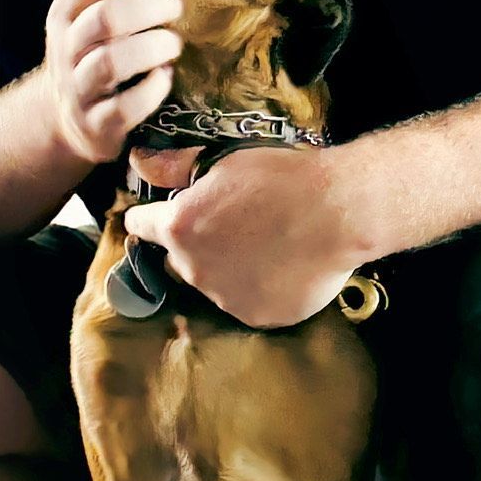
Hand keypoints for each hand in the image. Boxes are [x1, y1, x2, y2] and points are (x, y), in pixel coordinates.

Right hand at [45, 0, 182, 165]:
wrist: (68, 120)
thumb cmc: (89, 50)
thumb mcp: (84, 6)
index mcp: (65, 11)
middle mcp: (67, 48)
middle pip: (106, 18)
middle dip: (151, 8)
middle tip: (177, 8)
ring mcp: (80, 89)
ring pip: (113, 63)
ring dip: (154, 48)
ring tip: (174, 44)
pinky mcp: (99, 126)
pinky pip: (126, 108)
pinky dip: (153, 90)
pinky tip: (166, 77)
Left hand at [123, 144, 358, 327]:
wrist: (339, 211)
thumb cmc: (283, 178)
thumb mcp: (226, 163)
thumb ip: (183, 174)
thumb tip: (150, 168)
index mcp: (179, 228)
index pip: (141, 226)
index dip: (147, 217)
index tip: (154, 216)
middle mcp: (194, 269)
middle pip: (179, 260)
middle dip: (194, 246)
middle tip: (230, 227)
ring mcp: (226, 298)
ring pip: (216, 284)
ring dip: (229, 269)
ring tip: (266, 247)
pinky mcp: (258, 317)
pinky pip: (250, 302)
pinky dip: (260, 288)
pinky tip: (284, 267)